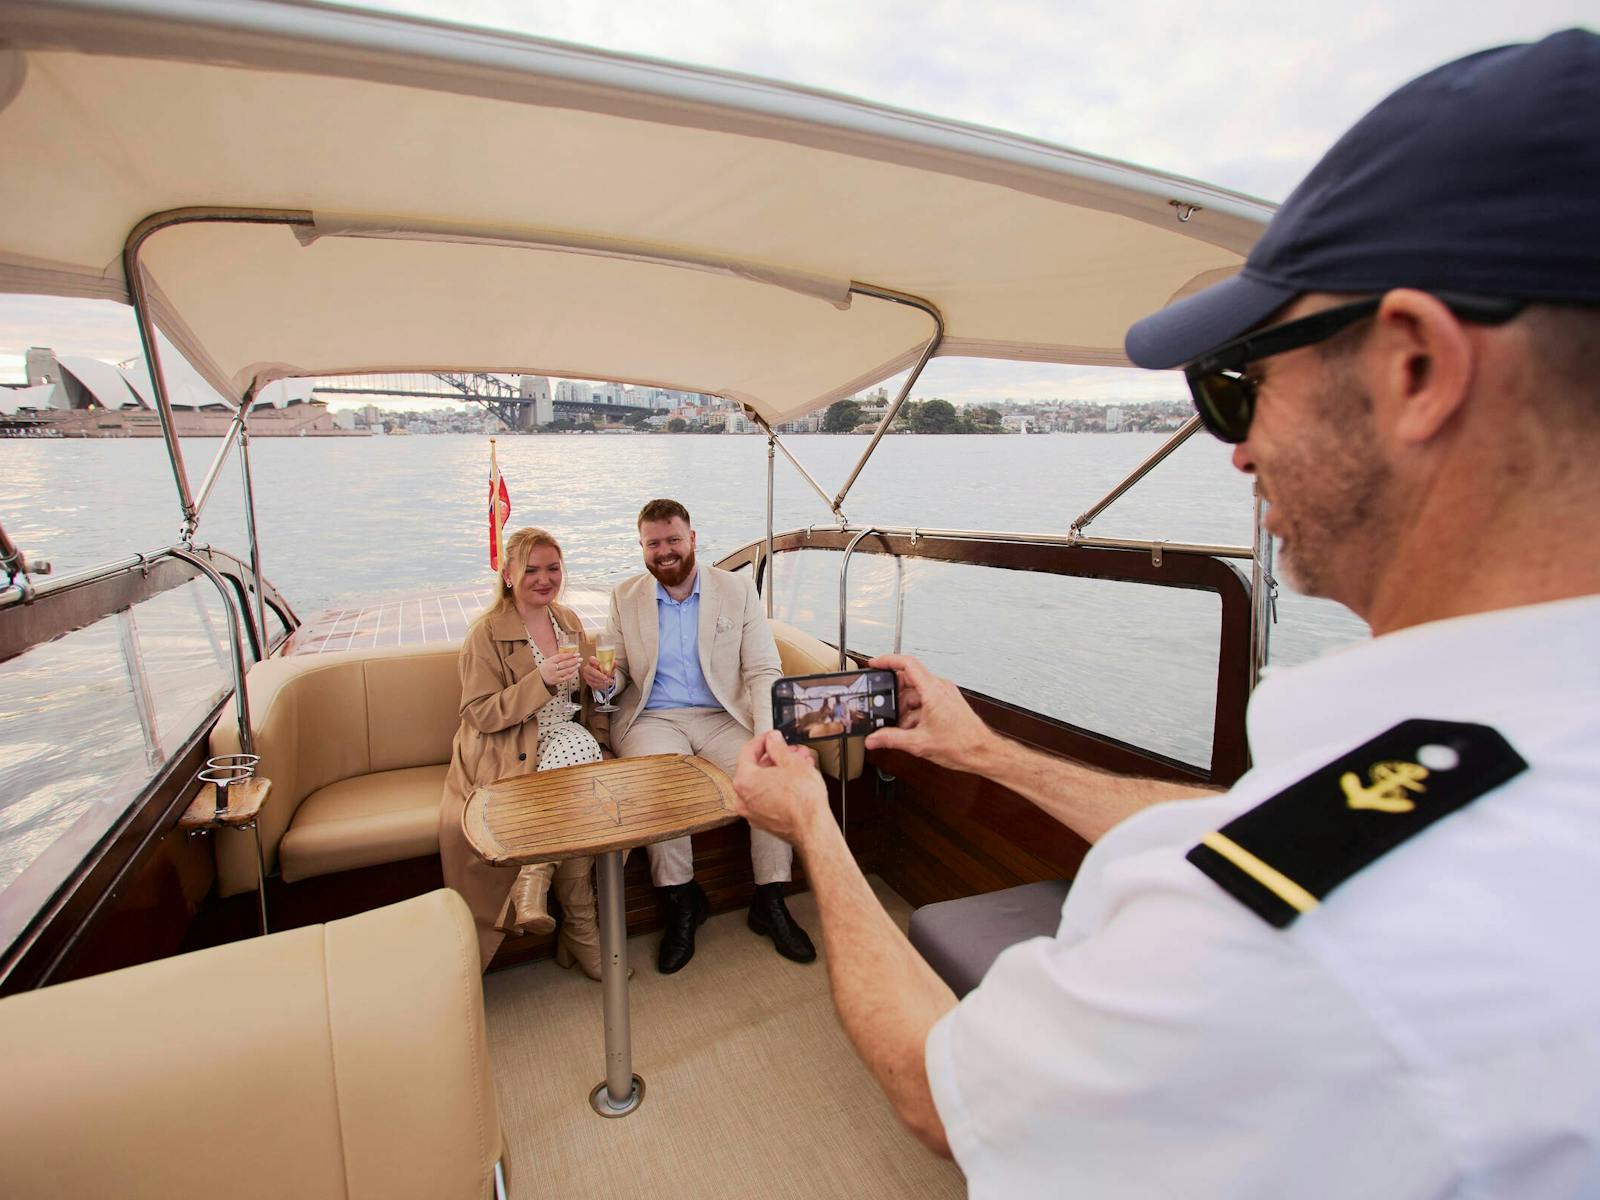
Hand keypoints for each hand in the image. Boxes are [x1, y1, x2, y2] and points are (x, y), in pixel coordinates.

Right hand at [538, 652, 579, 686]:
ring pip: (567, 671)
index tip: (576, 654)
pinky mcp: (556, 681)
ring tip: (579, 664)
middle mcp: (552, 668)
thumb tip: (570, 654)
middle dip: (574, 661)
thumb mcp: (548, 660)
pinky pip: (566, 678)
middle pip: (565, 664)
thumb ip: (557, 658)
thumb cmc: (545, 668)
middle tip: (580, 659)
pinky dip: (572, 674)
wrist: (539, 678)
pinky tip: (575, 671)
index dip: (569, 655)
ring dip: (574, 667)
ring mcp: (554, 675)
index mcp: (550, 661)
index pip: (561, 657)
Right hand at [579, 656, 615, 690]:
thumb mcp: (608, 666)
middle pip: (590, 670)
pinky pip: (593, 684)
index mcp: (592, 661)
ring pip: (592, 678)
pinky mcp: (588, 682)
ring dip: (600, 681)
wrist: (601, 675)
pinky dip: (600, 685)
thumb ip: (611, 665)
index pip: (591, 659)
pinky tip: (605, 685)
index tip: (599, 663)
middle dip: (598, 675)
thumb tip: (615, 663)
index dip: (594, 661)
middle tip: (606, 678)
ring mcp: (586, 675)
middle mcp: (588, 667)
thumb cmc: (604, 668)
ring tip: (608, 682)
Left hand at [733, 730, 828, 846]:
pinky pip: (767, 798)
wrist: (813, 829)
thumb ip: (778, 747)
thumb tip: (773, 741)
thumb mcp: (792, 763)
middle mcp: (743, 798)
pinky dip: (779, 788)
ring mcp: (752, 812)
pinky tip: (796, 782)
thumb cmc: (803, 801)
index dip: (762, 740)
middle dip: (776, 757)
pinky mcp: (764, 822)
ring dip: (780, 772)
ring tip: (800, 765)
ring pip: (763, 784)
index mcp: (744, 780)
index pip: (747, 751)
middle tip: (790, 750)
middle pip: (756, 769)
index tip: (771, 737)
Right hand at [863, 653, 998, 773]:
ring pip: (916, 694)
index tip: (875, 664)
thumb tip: (873, 739)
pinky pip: (925, 701)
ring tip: (899, 727)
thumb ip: (891, 739)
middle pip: (908, 680)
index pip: (907, 664)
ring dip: (905, 708)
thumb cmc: (962, 744)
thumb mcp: (919, 743)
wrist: (983, 752)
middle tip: (884, 709)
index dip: (888, 661)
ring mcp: (944, 695)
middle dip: (894, 696)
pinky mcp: (947, 703)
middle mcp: (940, 688)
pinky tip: (911, 729)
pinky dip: (915, 713)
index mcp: (933, 691)